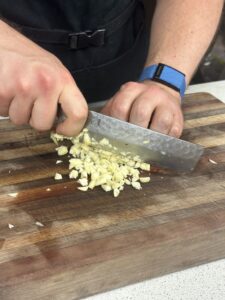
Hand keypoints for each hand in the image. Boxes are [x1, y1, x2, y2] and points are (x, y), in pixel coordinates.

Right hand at [0, 21, 87, 135]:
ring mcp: (23, 87)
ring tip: (18, 92)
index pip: (79, 113)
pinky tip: (8, 90)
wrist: (3, 42)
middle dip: (36, 119)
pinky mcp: (2, 90)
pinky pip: (4, 113)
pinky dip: (4, 106)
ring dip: (18, 112)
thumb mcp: (55, 72)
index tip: (62, 129)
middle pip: (42, 125)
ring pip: (20, 120)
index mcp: (63, 80)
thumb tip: (65, 123)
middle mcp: (45, 84)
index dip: (72, 129)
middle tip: (32, 103)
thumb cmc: (31, 60)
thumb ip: (63, 96)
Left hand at [101, 80, 183, 137]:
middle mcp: (150, 93)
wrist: (161, 93)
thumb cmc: (135, 104)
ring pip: (160, 124)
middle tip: (128, 144)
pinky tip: (155, 144)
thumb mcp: (120, 103)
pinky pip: (172, 133)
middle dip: (133, 133)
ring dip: (150, 138)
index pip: (120, 108)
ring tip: (143, 145)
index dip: (116, 126)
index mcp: (131, 89)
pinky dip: (163, 142)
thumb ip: (109, 117)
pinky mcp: (179, 118)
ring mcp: (167, 105)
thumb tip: (94, 137)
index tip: (114, 138)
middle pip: (140, 114)